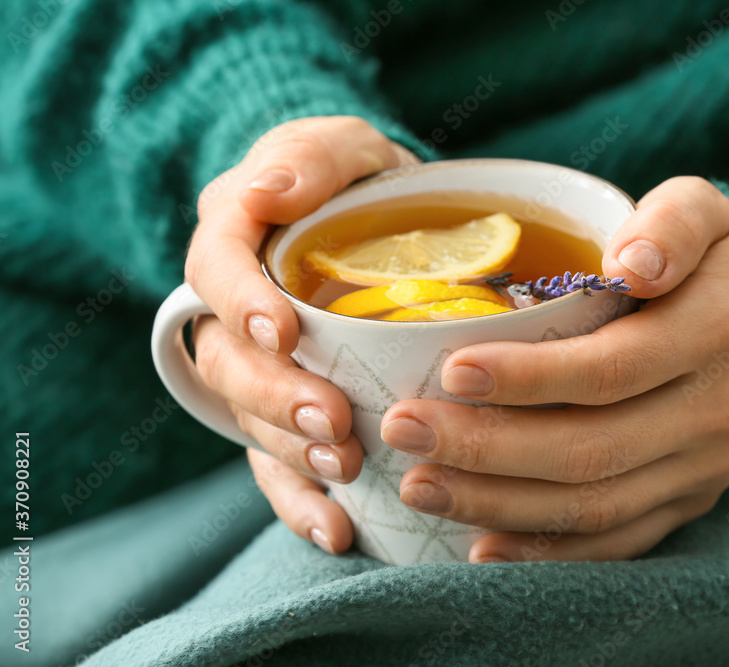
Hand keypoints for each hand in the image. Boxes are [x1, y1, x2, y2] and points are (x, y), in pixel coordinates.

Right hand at [186, 116, 418, 554]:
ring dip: (290, 451)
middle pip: (228, 361)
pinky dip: (300, 501)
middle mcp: (235, 310)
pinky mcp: (287, 410)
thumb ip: (312, 158)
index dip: (242, 303)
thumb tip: (271, 191)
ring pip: (248, 418)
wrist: (378, 227)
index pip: (218, 268)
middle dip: (275, 396)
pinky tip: (338, 530)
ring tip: (343, 470)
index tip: (284, 331)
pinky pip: (276, 464)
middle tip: (332, 420)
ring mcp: (258, 367)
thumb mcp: (347, 147)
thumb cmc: (360, 184)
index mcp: (238, 238)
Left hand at [380, 177, 728, 561]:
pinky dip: (547, 553)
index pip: (611, 369)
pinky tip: (481, 548)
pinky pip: (617, 541)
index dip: (530, 377)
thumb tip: (630, 264)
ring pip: (594, 504)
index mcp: (714, 334)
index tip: (453, 371)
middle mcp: (713, 412)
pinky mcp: (687, 502)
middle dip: (487, 447)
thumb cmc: (715, 262)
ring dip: (498, 503)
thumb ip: (673, 224)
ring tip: (420, 485)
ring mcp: (701, 468)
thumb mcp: (708, 212)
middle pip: (590, 448)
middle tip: (404, 429)